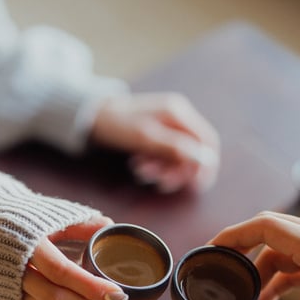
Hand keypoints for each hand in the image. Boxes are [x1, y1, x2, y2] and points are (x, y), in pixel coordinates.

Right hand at [23, 216, 135, 299]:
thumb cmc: (16, 220)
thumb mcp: (47, 215)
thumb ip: (80, 223)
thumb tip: (111, 228)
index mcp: (27, 245)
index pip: (62, 271)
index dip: (91, 286)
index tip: (120, 293)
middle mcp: (15, 272)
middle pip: (57, 299)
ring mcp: (9, 292)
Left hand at [89, 92, 219, 192]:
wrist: (91, 116)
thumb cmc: (117, 124)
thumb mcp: (146, 138)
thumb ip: (176, 148)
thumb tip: (206, 160)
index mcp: (179, 113)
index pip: (208, 140)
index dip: (206, 165)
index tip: (196, 186)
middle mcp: (177, 117)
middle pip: (194, 151)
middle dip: (179, 170)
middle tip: (161, 183)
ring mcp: (168, 125)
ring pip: (178, 156)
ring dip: (165, 170)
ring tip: (143, 173)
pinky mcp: (157, 134)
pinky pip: (165, 155)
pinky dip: (156, 165)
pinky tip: (140, 167)